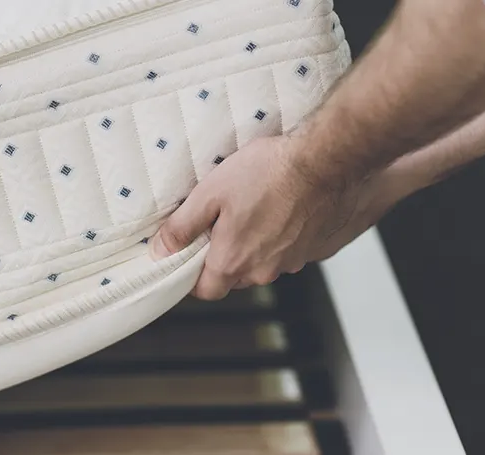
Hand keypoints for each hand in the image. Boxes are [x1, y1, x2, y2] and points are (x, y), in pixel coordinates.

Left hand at [148, 135, 369, 299]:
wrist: (325, 162)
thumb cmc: (268, 174)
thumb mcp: (210, 193)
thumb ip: (182, 226)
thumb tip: (160, 250)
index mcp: (233, 262)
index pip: (205, 290)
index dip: (192, 277)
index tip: (188, 257)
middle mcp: (263, 271)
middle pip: (232, 278)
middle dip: (220, 260)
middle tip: (216, 227)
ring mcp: (291, 263)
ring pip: (259, 266)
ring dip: (250, 249)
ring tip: (248, 214)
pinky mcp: (311, 250)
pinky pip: (283, 254)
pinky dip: (275, 240)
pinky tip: (274, 213)